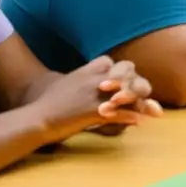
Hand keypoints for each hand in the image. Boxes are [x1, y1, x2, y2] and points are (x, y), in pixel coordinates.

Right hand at [29, 57, 161, 144]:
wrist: (36, 119)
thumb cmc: (54, 102)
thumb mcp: (74, 81)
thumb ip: (93, 78)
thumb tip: (110, 85)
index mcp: (92, 68)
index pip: (120, 64)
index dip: (128, 75)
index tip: (131, 85)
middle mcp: (96, 77)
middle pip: (130, 75)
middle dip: (138, 86)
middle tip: (145, 98)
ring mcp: (96, 93)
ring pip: (129, 93)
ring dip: (140, 102)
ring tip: (149, 111)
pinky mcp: (93, 111)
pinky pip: (120, 113)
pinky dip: (131, 117)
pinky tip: (138, 122)